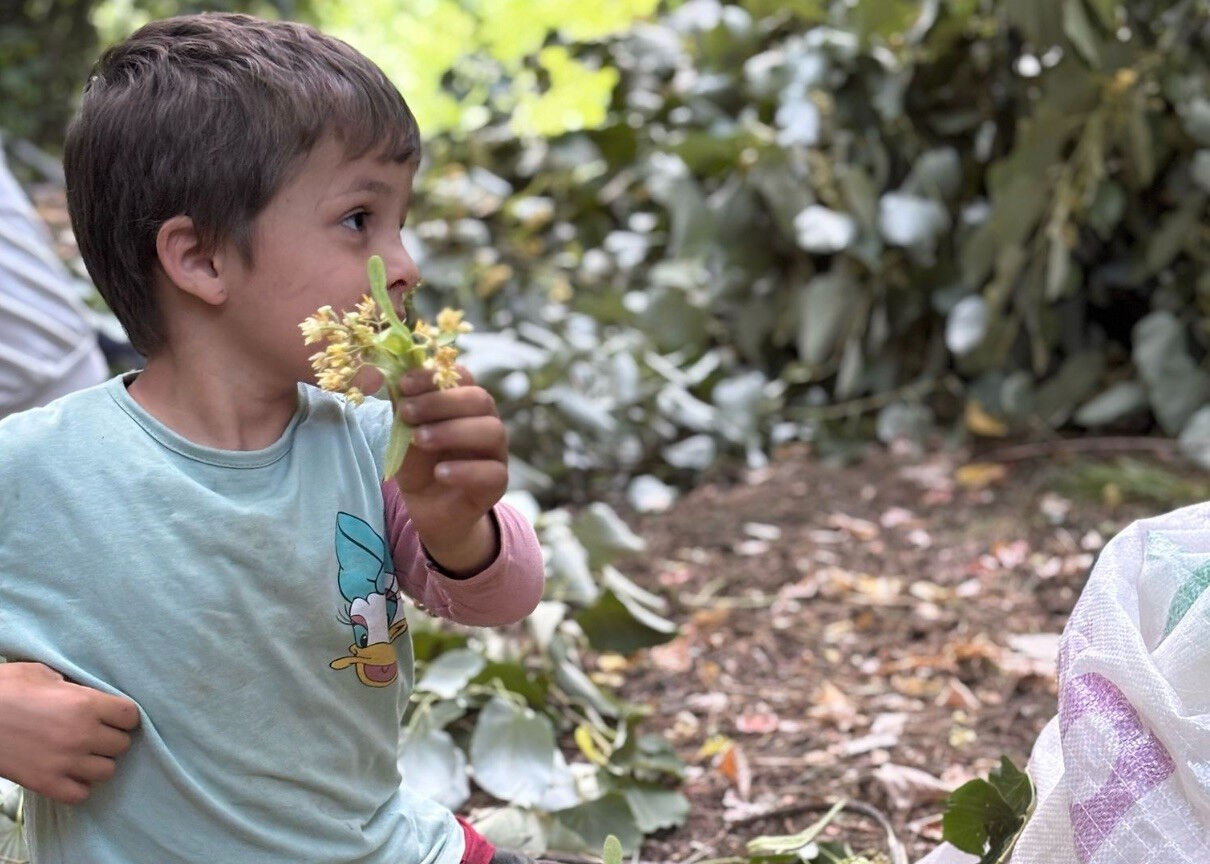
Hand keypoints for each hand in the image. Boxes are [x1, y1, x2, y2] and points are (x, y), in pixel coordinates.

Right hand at [0, 662, 139, 803]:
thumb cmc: (5, 689)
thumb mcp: (43, 674)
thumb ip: (73, 686)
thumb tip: (86, 693)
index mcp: (86, 703)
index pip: (131, 716)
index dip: (122, 716)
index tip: (113, 717)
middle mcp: (82, 734)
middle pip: (121, 745)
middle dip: (110, 739)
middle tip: (94, 735)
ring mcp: (65, 761)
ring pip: (107, 771)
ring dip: (97, 763)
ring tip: (81, 754)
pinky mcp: (45, 783)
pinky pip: (81, 794)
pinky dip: (78, 786)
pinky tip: (67, 773)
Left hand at [392, 365, 507, 572]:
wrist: (426, 509)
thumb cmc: (418, 463)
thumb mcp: (402, 432)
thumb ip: (397, 404)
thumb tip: (375, 375)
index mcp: (464, 404)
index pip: (461, 376)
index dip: (434, 375)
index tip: (404, 384)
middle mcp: (485, 422)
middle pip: (480, 399)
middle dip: (441, 402)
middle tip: (407, 412)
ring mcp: (495, 452)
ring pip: (492, 431)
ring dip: (452, 431)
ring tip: (419, 440)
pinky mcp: (497, 483)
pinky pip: (493, 472)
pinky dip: (465, 470)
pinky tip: (440, 473)